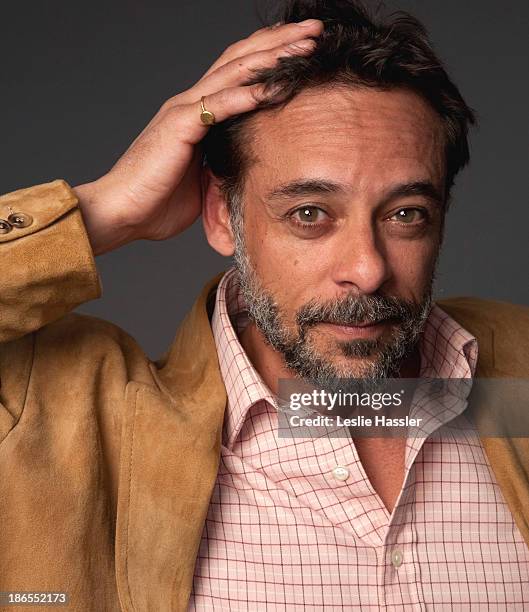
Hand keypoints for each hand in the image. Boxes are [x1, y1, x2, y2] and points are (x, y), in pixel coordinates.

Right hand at [74, 19, 322, 254]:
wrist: (121, 211)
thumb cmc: (157, 200)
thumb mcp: (200, 180)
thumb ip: (219, 163)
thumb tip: (240, 167)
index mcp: (196, 113)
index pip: (237, 72)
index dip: (268, 55)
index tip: (300, 48)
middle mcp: (190, 102)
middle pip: (241, 60)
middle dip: (280, 42)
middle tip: (314, 30)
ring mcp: (184, 110)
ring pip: (235, 72)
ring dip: (272, 56)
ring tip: (306, 44)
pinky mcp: (179, 127)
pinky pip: (219, 105)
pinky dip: (248, 94)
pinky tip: (275, 84)